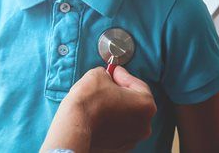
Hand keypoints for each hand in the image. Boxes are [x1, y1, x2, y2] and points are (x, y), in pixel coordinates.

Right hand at [41, 66, 155, 152]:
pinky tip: (98, 116)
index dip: (123, 75)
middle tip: (107, 85)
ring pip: (127, 118)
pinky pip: (118, 130)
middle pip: (134, 102)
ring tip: (100, 101)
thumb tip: (107, 78)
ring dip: (117, 109)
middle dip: (121, 93)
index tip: (114, 72)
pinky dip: (111, 122)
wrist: (74, 125)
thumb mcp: (99, 74)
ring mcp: (133, 138)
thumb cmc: (89, 102)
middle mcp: (144, 124)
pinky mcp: (120, 147)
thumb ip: (109, 75)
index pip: (137, 84)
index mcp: (145, 104)